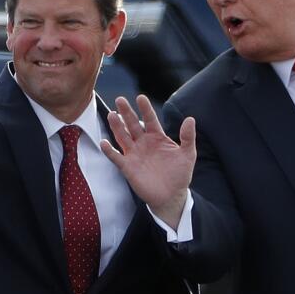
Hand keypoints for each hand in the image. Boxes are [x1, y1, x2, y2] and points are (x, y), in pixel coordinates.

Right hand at [100, 95, 194, 227]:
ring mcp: (134, 154)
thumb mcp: (187, 154)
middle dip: (127, 112)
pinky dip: (110, 150)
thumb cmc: (179, 175)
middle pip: (133, 124)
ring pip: (122, 137)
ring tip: (112, 114)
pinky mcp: (128, 167)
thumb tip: (190, 119)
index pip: (150, 119)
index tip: (140, 97)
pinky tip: (104, 142)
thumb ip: (188, 137)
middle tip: (120, 99)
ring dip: (117, 126)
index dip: (145, 109)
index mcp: (157, 137)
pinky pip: (116, 157)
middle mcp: (144, 143)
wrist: (172, 196)